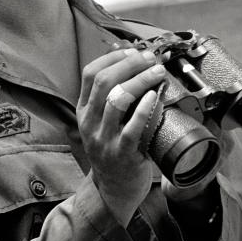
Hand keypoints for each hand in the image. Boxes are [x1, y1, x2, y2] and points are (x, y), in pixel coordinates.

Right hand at [77, 48, 166, 226]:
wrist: (114, 190)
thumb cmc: (114, 149)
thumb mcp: (102, 121)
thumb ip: (111, 96)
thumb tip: (129, 59)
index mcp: (83, 110)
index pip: (90, 73)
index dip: (113, 57)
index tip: (133, 50)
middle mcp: (90, 122)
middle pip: (104, 81)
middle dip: (130, 64)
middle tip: (150, 59)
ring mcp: (104, 138)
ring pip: (117, 99)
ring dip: (140, 80)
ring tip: (157, 72)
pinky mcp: (123, 153)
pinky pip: (133, 126)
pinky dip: (145, 107)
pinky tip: (155, 96)